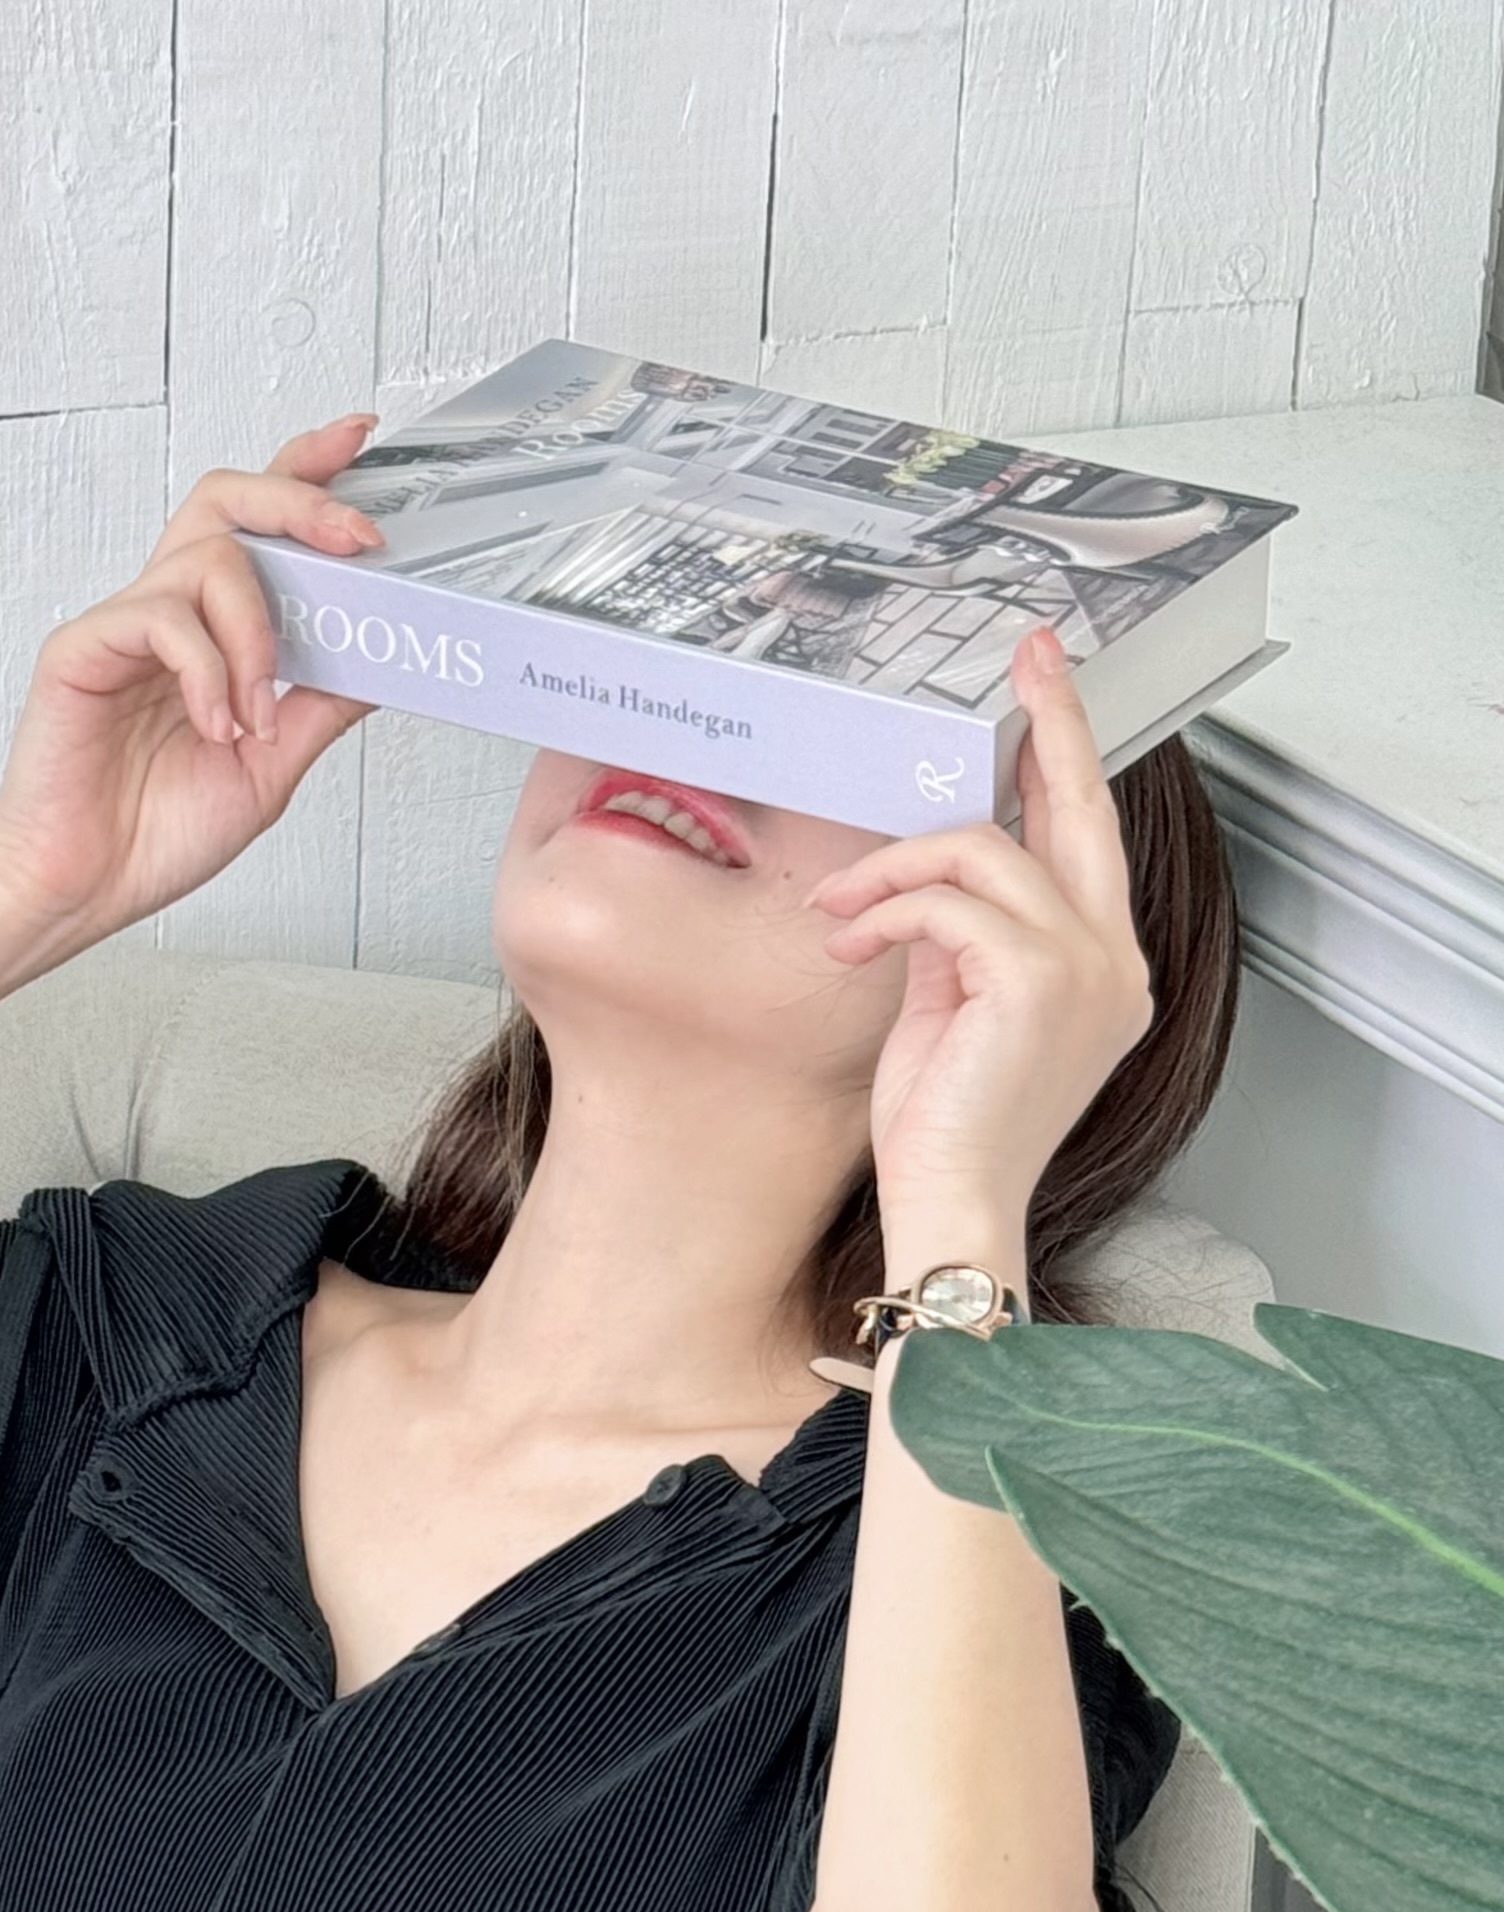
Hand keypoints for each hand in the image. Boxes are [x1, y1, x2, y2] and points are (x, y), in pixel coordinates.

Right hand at [0, 417, 384, 946]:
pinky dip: (206, 669)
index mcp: (209, 634)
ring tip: (255, 713)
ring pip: (207, 557)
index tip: (359, 443)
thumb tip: (389, 653)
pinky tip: (212, 724)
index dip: (304, 474)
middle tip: (356, 537)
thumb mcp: (272, 766)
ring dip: (256, 632)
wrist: (83, 889)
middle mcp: (167, 614)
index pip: (256, 526)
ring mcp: (124, 625)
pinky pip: (163, 618)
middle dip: (299, 500)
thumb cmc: (156, 833)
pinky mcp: (84, 647)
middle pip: (227, 501)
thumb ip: (321, 704)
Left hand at [804, 631, 1155, 1253]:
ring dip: (893, 869)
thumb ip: (957, 940)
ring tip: (841, 912)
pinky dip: (888, 911)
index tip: (1044, 688)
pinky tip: (848, 945)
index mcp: (1104, 971)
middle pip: (1082, 807)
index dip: (1068, 754)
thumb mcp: (950, 1012)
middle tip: (1027, 655)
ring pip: (985, 852)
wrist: (952, 1212)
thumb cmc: (944, 1135)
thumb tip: (929, 875)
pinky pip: (950, 901)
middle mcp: (1115, 962)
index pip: (1088, 837)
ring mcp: (1089, 969)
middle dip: (1053, 720)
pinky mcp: (1041, 980)